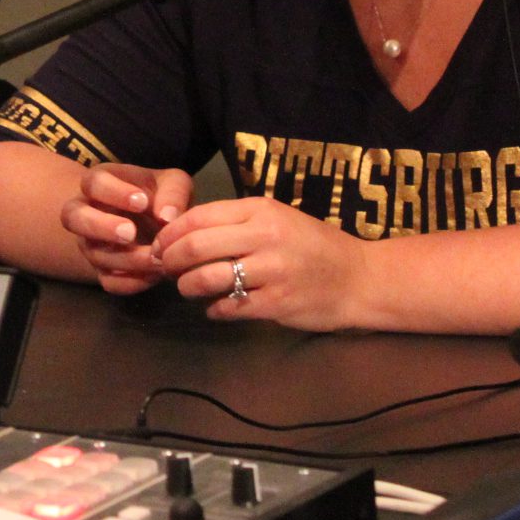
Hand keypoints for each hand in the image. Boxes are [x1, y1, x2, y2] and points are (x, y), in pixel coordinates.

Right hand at [59, 164, 192, 295]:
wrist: (159, 222)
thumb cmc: (161, 195)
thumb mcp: (173, 184)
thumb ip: (172, 193)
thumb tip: (166, 217)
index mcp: (100, 183)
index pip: (93, 183)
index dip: (114, 193)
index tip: (142, 201)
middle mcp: (86, 212)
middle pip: (72, 217)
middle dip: (100, 226)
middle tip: (130, 233)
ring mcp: (91, 243)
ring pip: (94, 254)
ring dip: (125, 259)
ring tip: (156, 258)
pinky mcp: (103, 270)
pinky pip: (108, 282)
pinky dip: (131, 282)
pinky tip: (154, 275)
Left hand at [152, 196, 371, 330]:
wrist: (360, 278)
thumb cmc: (314, 245)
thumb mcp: (277, 218)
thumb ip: (236, 221)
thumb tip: (185, 231)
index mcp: (261, 209)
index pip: (199, 217)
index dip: (170, 232)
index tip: (159, 244)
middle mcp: (264, 236)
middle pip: (196, 246)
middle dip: (169, 259)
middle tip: (163, 268)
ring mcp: (271, 271)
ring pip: (207, 278)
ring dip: (187, 286)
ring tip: (186, 288)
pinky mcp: (277, 303)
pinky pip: (230, 307)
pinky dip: (214, 309)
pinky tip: (214, 308)